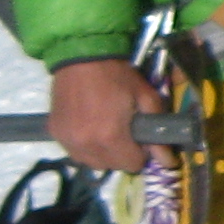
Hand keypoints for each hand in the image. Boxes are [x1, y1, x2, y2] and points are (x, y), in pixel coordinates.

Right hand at [49, 57, 165, 173]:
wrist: (81, 57)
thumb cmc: (117, 75)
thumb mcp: (145, 97)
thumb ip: (157, 132)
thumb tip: (168, 161)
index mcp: (111, 137)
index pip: (132, 165)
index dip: (141, 153)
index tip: (140, 137)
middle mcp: (86, 145)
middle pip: (112, 166)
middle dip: (123, 153)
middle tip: (125, 132)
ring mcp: (68, 141)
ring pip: (92, 162)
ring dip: (103, 153)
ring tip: (107, 131)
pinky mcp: (55, 134)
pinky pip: (75, 152)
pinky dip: (85, 147)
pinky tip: (90, 129)